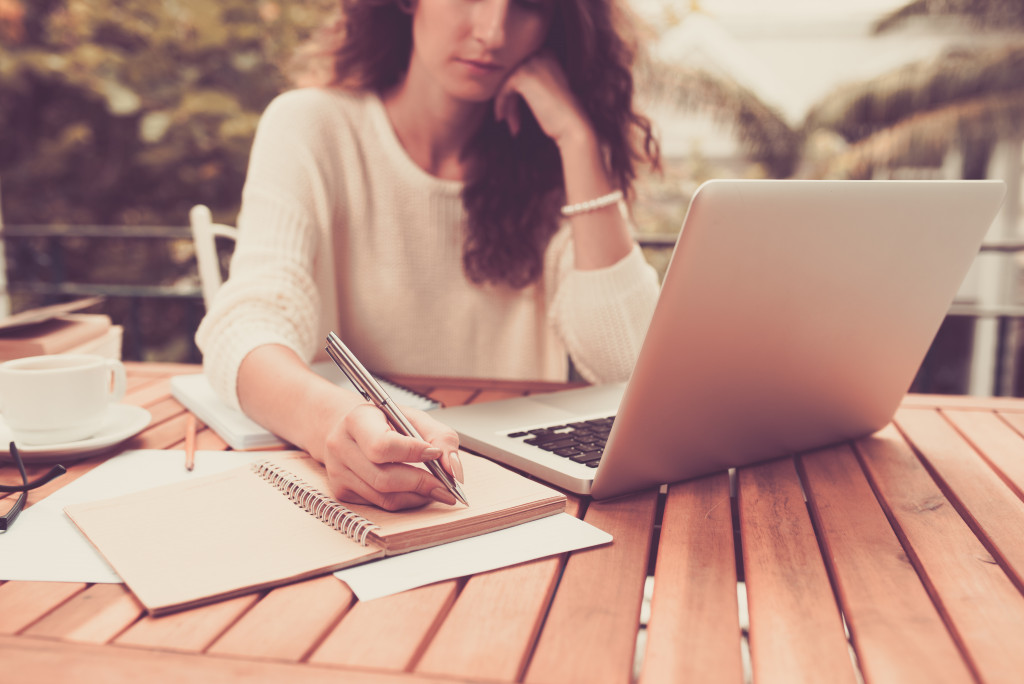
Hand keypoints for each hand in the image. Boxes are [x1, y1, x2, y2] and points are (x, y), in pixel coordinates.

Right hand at [319, 403, 463, 510]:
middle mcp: (341, 446)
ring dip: (416, 496)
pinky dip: (404, 501)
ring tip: (435, 489)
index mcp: (357, 420)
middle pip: (383, 477)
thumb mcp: (414, 418)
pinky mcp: (341, 491)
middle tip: (446, 486)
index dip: (412, 453)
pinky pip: (379, 505)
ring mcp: (337, 472)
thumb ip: (441, 438)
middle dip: (421, 483)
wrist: (351, 429)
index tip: (435, 454)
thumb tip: (454, 470)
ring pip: (383, 496)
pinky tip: (415, 492)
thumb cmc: (385, 422)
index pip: (382, 445)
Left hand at [494, 50, 592, 148]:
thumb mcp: (544, 89)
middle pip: (512, 76)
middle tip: (512, 120)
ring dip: (507, 106)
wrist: (573, 124)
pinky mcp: (522, 76)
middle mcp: (540, 53)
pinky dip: (501, 105)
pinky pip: (503, 90)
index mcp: (547, 53)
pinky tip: (502, 119)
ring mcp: (531, 63)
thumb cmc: (561, 113)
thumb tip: (499, 81)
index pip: (520, 70)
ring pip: (506, 83)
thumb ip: (528, 81)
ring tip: (511, 125)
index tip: (516, 112)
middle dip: (510, 100)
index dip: (515, 93)